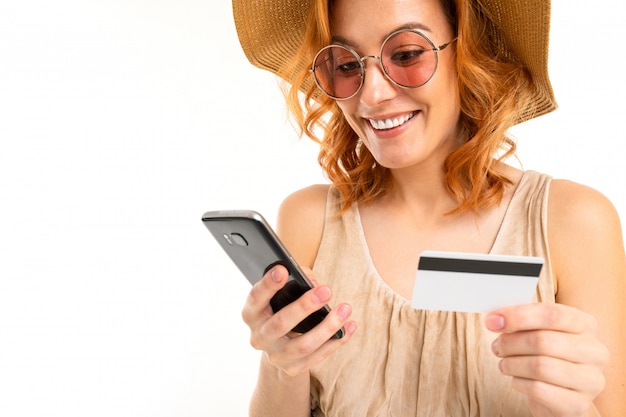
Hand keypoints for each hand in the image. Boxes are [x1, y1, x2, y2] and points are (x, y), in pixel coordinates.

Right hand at [241, 264, 356, 375]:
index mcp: (252, 314)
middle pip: (281, 324)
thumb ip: (296, 282)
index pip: (256, 298)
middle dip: (305, 306)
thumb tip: (315, 284)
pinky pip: (319, 356)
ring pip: (304, 345)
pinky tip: (350, 325)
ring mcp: (276, 356)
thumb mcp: (280, 295)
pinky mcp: (293, 368)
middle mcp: (260, 337)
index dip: (268, 284)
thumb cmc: (281, 310)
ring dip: (327, 326)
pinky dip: (337, 340)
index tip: (283, 270)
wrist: (277, 347)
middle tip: (326, 290)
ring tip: (345, 308)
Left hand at [486, 303, 608, 416]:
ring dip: (512, 364)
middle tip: (496, 347)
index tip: (492, 321)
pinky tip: (516, 380)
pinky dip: (519, 383)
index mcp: (585, 325)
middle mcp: (595, 351)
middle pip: (542, 340)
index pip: (551, 314)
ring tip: (504, 364)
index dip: (518, 316)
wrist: (564, 395)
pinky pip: (539, 390)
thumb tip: (495, 319)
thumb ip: (522, 321)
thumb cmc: (549, 357)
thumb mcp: (541, 332)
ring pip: (540, 366)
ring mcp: (590, 380)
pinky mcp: (579, 404)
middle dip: (510, 343)